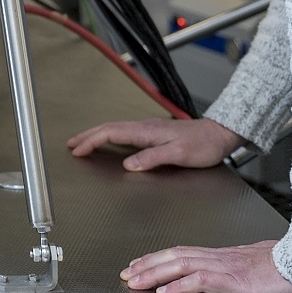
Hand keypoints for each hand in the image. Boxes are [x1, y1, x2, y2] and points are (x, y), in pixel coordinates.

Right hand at [67, 116, 242, 170]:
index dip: (92, 141)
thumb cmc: (203, 145)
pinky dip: (110, 137)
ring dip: (97, 136)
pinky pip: (124, 133)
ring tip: (84, 143)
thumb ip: (152, 158)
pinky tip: (110, 143)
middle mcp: (145, 127)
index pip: (111, 133)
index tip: (77, 150)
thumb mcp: (179, 154)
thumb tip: (128, 165)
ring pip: (115, 130)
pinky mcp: (154, 134)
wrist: (220, 134)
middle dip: (88, 136)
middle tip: (71, 144)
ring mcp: (149, 129)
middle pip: (109, 128)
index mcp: (146, 131)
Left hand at [122, 240, 291, 292]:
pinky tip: (166, 291)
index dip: (160, 257)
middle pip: (176, 255)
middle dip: (148, 263)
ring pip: (181, 264)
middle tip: (128, 271)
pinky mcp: (235, 280)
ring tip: (136, 280)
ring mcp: (227, 266)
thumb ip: (243, 271)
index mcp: (227, 256)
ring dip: (155, 273)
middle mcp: (222, 257)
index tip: (141, 263)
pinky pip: (201, 280)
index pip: (185, 252)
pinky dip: (180, 285)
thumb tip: (236, 276)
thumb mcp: (260, 269)